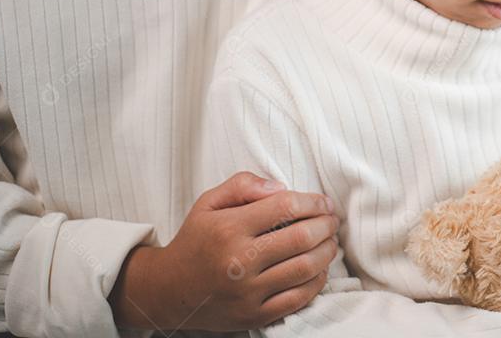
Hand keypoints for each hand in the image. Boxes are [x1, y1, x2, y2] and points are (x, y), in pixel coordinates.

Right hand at [110, 171, 340, 331]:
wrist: (168, 291)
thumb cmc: (197, 240)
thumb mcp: (209, 203)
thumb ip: (244, 185)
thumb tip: (281, 187)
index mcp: (229, 229)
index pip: (285, 207)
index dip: (313, 202)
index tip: (324, 203)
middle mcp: (238, 261)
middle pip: (301, 238)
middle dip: (326, 226)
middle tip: (332, 221)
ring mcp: (247, 292)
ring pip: (305, 268)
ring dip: (327, 252)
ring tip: (330, 242)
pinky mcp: (253, 315)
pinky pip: (298, 298)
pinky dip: (317, 282)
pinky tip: (318, 269)